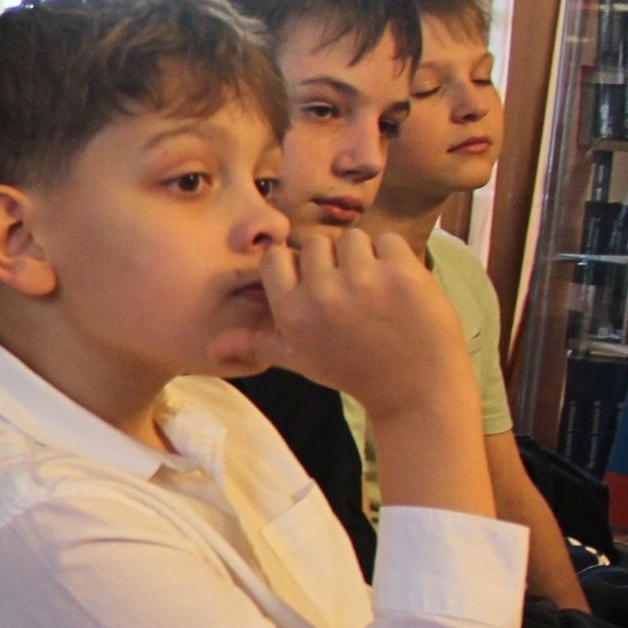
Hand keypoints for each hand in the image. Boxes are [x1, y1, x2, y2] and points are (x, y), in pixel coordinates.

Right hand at [253, 229, 474, 425]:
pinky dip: (395, 257)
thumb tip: (212, 347)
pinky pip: (388, 240)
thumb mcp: (300, 360)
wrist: (416, 389)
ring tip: (376, 288)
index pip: (277, 257)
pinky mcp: (402, 273)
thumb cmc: (354, 372)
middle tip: (352, 291)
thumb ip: (258, 344)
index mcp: (292, 312)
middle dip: (333, 261)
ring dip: (365, 257)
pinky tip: (399, 286)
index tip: (315, 282)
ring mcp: (363, 280)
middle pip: (316, 243)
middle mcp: (322, 293)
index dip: (296, 265)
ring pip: (353, 238)